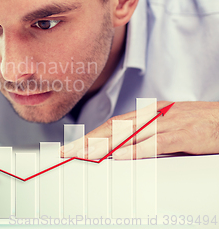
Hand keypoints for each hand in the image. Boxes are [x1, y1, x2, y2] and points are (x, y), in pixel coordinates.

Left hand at [61, 101, 218, 159]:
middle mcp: (153, 116)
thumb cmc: (199, 123)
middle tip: (69, 151)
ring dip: (103, 145)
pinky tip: (118, 156)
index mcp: (149, 113)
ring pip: (128, 135)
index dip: (91, 134)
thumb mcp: (168, 124)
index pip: (113, 123)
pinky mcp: (182, 135)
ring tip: (84, 154)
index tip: (74, 145)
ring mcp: (167, 124)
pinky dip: (135, 150)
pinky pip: (154, 143)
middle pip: (114, 128)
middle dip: (89, 140)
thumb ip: (146, 134)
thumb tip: (123, 147)